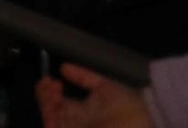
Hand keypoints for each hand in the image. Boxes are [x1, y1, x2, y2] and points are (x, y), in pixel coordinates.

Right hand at [36, 63, 151, 127]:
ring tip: (53, 90)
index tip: (52, 79)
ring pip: (49, 119)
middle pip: (49, 110)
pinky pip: (53, 127)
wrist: (145, 124)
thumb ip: (84, 77)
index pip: (58, 102)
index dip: (49, 91)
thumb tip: (63, 67)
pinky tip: (55, 102)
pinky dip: (48, 117)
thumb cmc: (129, 106)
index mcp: (84, 112)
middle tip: (50, 84)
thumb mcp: (106, 87)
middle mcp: (76, 123)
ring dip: (45, 103)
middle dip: (44, 94)